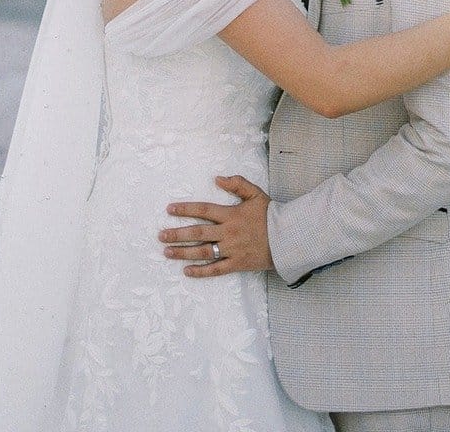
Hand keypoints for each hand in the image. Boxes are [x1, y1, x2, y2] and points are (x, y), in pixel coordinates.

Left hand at [157, 175, 271, 276]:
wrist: (288, 238)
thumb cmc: (270, 215)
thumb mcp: (255, 193)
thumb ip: (237, 184)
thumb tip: (217, 178)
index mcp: (230, 214)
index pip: (203, 210)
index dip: (185, 209)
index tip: (169, 209)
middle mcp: (228, 232)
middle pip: (198, 233)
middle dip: (177, 234)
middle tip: (161, 235)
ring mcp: (232, 250)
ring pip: (204, 252)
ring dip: (184, 252)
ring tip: (167, 252)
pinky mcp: (237, 264)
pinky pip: (217, 270)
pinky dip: (201, 272)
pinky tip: (187, 271)